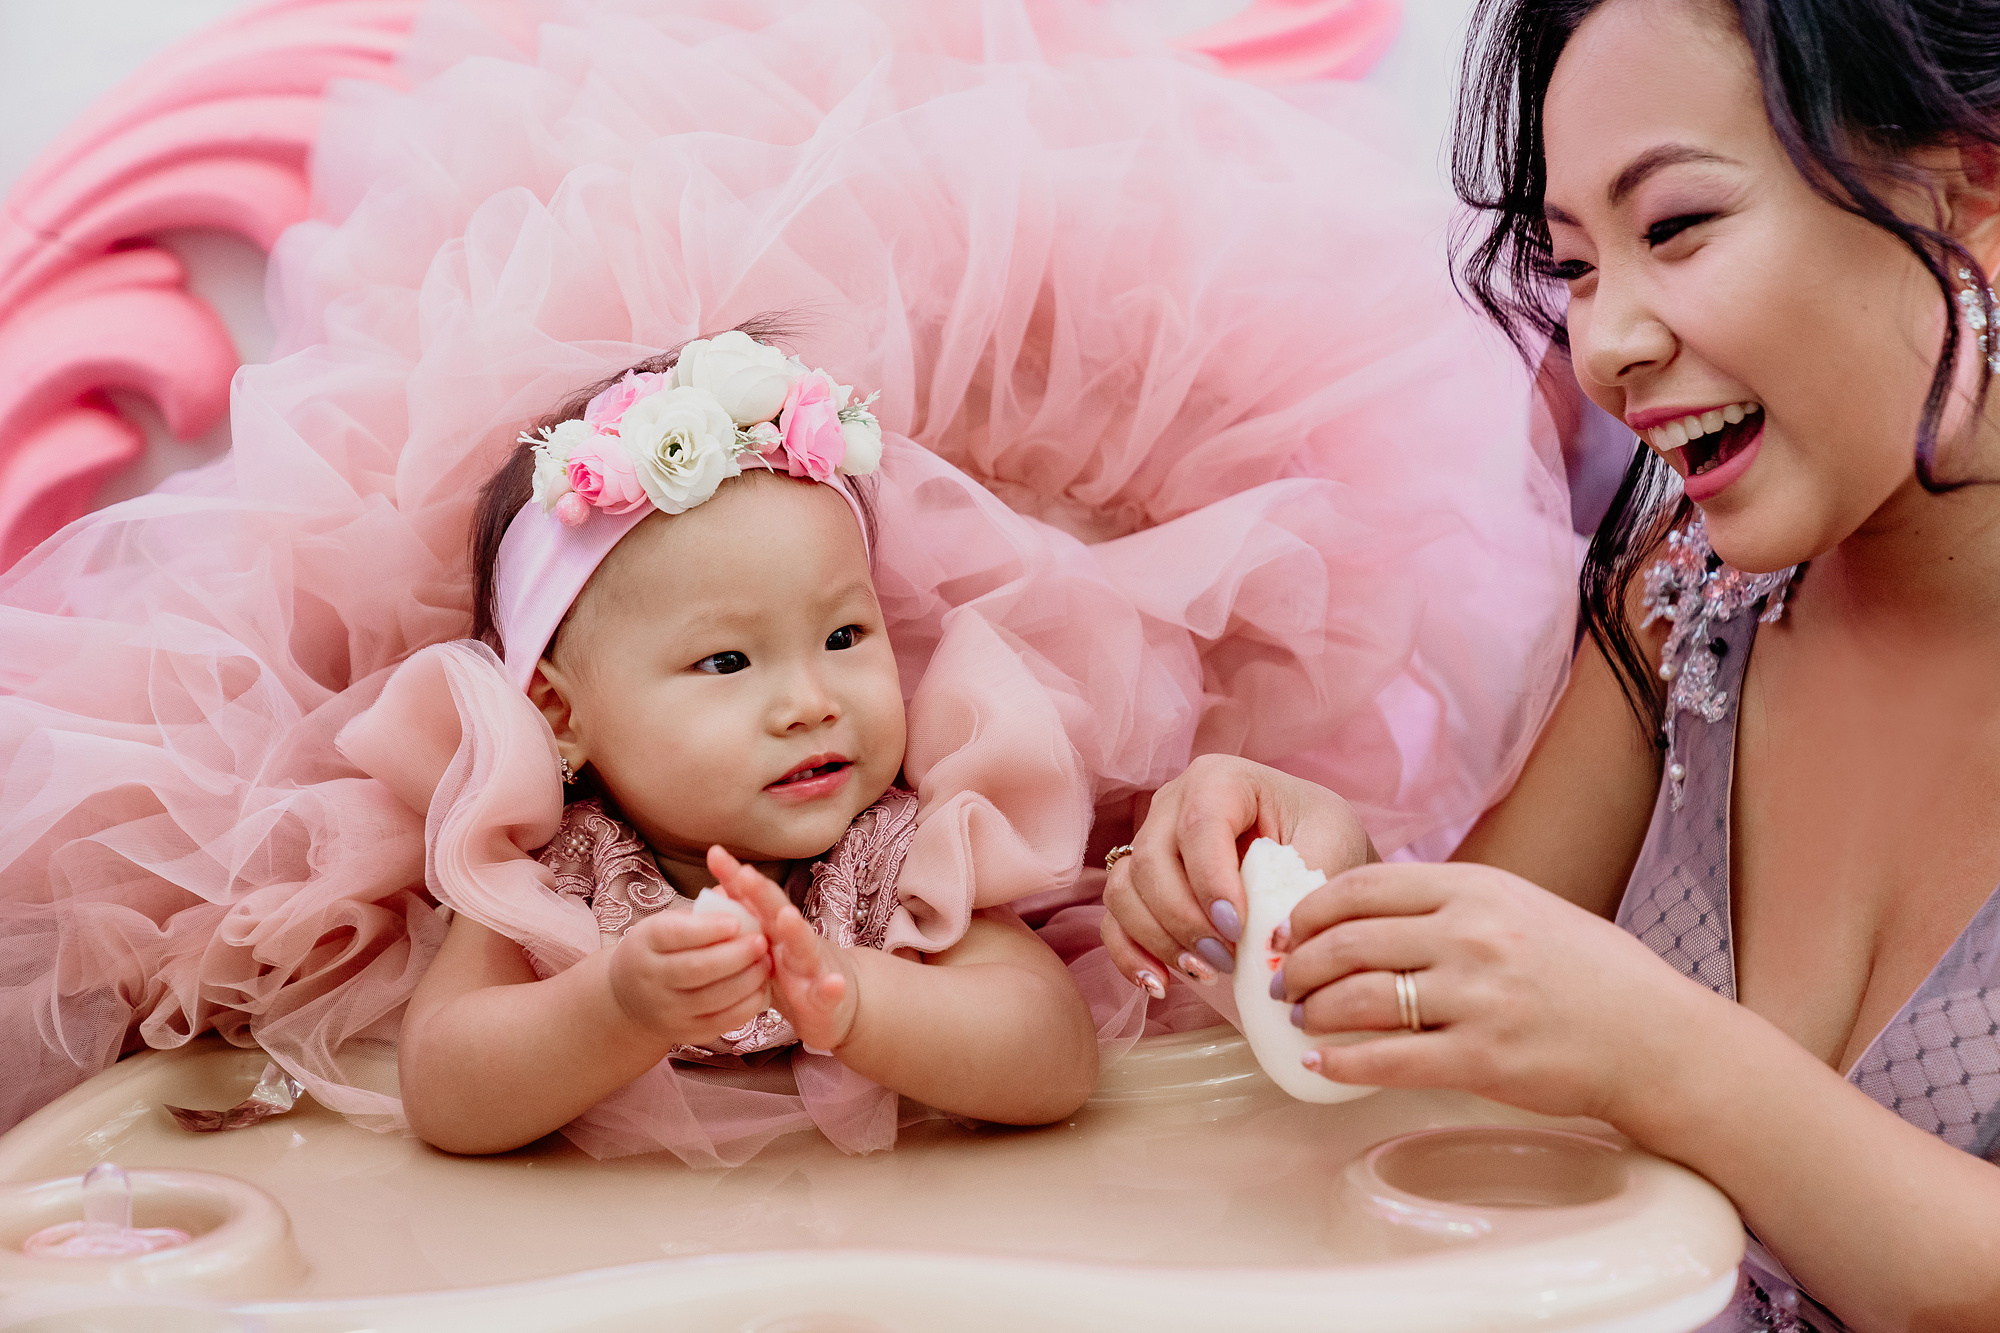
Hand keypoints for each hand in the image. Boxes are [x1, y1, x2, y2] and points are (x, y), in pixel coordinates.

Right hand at [607, 908, 771, 1046]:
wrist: (630, 998)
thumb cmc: (660, 949)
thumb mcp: (669, 922)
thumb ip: (703, 912)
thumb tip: (738, 892)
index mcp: (647, 942)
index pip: (675, 935)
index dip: (708, 929)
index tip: (737, 921)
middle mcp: (651, 978)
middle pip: (696, 969)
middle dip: (734, 955)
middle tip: (762, 942)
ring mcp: (666, 1010)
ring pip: (711, 998)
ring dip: (746, 980)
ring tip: (766, 963)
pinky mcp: (685, 1033)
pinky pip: (720, 1023)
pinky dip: (745, 1006)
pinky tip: (760, 988)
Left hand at [708, 847, 858, 1051]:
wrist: (837, 1000)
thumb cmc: (792, 970)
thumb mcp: (765, 944)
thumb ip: (744, 920)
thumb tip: (715, 892)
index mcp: (771, 928)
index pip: (752, 897)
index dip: (734, 877)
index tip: (715, 853)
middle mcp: (792, 940)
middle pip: (776, 911)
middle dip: (761, 892)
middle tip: (744, 873)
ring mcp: (811, 966)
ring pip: (804, 945)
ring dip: (796, 930)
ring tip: (786, 916)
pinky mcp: (825, 997)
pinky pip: (828, 993)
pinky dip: (833, 988)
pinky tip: (835, 983)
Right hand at [1100, 754, 1374, 993]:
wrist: (1311, 852)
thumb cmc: (1321, 838)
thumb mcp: (1332, 845)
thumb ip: (1306, 884)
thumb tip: (1275, 940)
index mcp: (1220, 779)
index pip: (1199, 824)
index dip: (1211, 881)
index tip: (1239, 930)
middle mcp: (1172, 804)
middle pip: (1151, 861)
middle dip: (1184, 919)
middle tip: (1227, 961)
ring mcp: (1148, 842)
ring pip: (1124, 890)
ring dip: (1158, 939)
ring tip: (1206, 973)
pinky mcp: (1139, 884)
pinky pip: (1113, 918)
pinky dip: (1129, 954)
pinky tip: (1159, 984)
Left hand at [1272, 860, 1715, 1126]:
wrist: (1656, 1038)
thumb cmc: (1588, 973)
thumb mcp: (1521, 907)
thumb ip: (1450, 905)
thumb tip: (1365, 917)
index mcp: (1477, 888)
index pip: (1364, 887)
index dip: (1310, 911)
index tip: (1289, 930)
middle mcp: (1473, 934)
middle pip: (1348, 941)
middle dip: (1300, 963)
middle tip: (1283, 980)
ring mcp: (1477, 997)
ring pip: (1359, 999)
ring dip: (1314, 1011)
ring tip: (1301, 1019)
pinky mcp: (1483, 1058)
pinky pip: (1389, 1059)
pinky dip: (1342, 1062)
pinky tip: (1321, 1063)